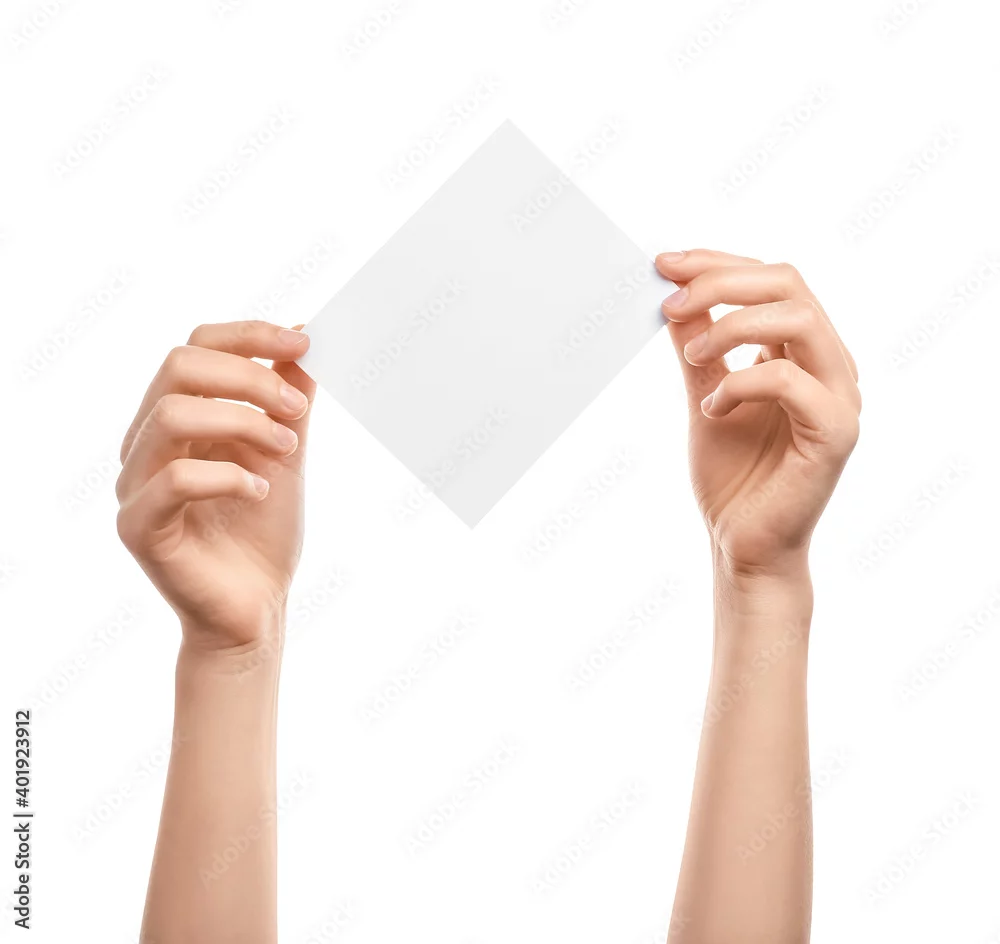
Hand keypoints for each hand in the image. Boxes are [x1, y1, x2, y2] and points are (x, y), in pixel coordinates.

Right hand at [116, 321, 314, 649]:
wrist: (257, 605)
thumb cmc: (263, 529)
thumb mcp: (286, 450)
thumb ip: (287, 396)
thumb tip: (300, 332)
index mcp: (177, 415)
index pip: (195, 346)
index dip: (249, 336)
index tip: (304, 341)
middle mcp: (147, 442)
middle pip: (178, 366)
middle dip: (250, 379)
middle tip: (298, 412)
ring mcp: (136, 484)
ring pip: (173, 414)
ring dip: (244, 423)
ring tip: (286, 451)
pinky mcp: (139, 527)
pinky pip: (174, 480)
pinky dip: (230, 477)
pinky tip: (260, 492)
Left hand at [655, 249, 860, 578]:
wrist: (742, 543)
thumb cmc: (732, 476)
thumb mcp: (704, 394)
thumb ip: (698, 346)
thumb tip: (675, 295)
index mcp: (805, 350)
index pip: (773, 279)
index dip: (718, 263)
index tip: (664, 264)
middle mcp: (830, 364)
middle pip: (788, 282)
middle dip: (721, 281)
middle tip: (669, 301)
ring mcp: (840, 396)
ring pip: (799, 318)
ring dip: (731, 325)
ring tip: (693, 355)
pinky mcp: (836, 432)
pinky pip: (790, 380)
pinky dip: (741, 384)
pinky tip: (713, 409)